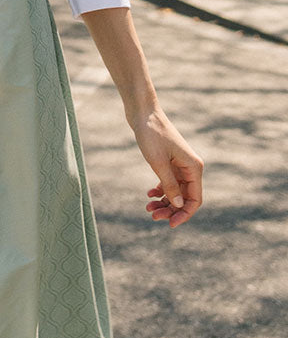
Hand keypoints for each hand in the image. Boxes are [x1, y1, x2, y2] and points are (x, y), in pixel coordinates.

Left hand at [129, 106, 203, 227]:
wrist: (142, 112)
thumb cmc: (151, 134)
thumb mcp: (158, 162)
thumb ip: (169, 185)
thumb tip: (179, 206)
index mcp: (193, 167)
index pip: (195, 199)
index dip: (184, 214)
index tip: (170, 224)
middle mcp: (190, 167)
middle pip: (185, 197)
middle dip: (171, 209)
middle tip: (152, 215)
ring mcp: (180, 164)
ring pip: (176, 191)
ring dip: (164, 201)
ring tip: (148, 207)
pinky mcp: (169, 160)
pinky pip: (169, 182)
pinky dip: (161, 190)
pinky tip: (150, 194)